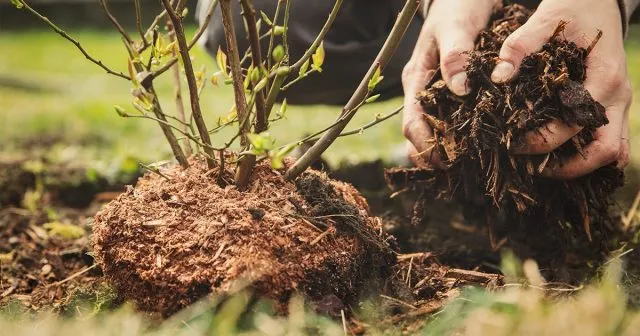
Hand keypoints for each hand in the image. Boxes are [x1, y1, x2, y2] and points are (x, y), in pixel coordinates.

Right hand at [402, 0, 498, 166]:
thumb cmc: (458, 6)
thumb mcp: (456, 26)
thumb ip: (456, 55)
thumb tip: (459, 90)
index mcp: (417, 78)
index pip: (412, 122)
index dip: (424, 146)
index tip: (444, 161)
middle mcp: (423, 90)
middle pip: (419, 134)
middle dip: (434, 155)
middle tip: (459, 171)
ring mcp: (436, 93)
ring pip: (434, 131)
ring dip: (447, 150)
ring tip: (470, 166)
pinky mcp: (452, 93)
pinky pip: (451, 120)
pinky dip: (460, 136)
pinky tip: (479, 146)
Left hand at [491, 0, 631, 178]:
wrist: (598, 3)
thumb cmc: (572, 11)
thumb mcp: (544, 21)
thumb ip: (518, 48)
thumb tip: (498, 77)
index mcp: (603, 77)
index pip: (576, 124)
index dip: (544, 141)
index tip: (514, 144)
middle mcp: (617, 97)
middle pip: (606, 151)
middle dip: (568, 167)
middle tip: (532, 168)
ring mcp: (619, 105)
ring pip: (614, 152)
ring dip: (582, 167)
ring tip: (544, 168)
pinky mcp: (614, 107)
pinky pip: (611, 143)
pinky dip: (589, 157)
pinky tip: (559, 158)